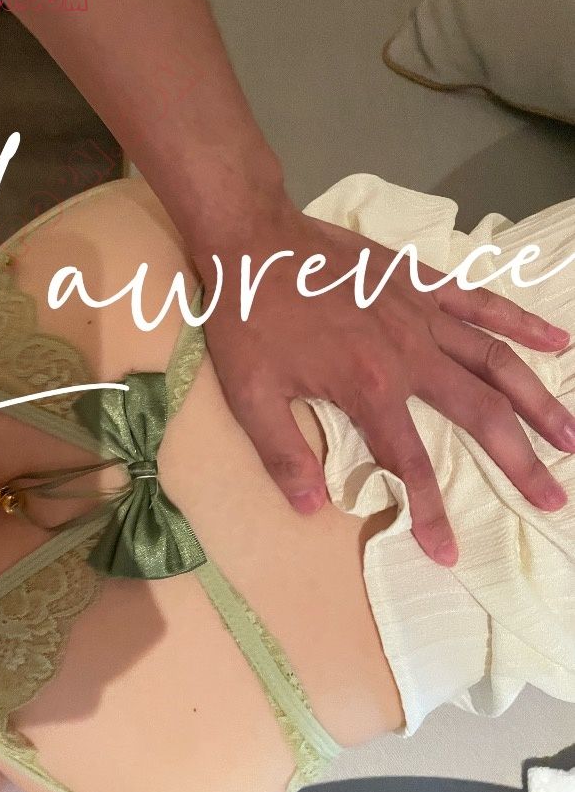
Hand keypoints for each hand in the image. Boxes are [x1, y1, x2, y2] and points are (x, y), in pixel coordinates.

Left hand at [190, 200, 573, 566]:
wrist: (252, 240)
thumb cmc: (249, 320)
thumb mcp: (252, 397)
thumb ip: (284, 455)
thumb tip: (312, 509)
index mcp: (370, 389)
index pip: (412, 465)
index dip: (431, 514)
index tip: (448, 551)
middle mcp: (410, 354)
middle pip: (481, 415)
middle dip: (520, 461)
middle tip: (554, 497)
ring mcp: (422, 314)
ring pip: (496, 361)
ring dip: (538, 400)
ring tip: (572, 436)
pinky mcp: (421, 282)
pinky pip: (482, 302)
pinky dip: (521, 322)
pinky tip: (556, 342)